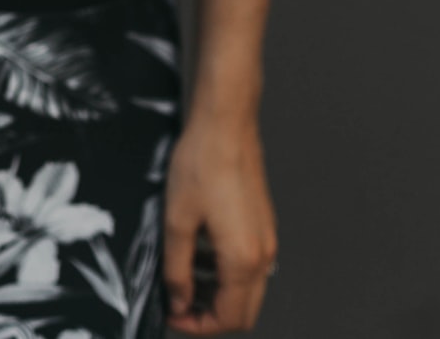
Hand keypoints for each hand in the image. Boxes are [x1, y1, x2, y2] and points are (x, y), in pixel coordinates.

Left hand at [163, 112, 277, 332]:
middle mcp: (263, 254)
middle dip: (210, 315)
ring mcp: (266, 238)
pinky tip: (201, 252)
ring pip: (248, 289)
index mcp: (244, 259)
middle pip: (243, 311)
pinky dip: (227, 272)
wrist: (226, 121)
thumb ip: (177, 269)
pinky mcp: (263, 223)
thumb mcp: (177, 219)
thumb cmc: (202, 161)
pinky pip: (250, 264)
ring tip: (185, 277)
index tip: (172, 314)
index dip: (197, 325)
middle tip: (178, 302)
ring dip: (219, 294)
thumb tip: (179, 301)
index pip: (229, 318)